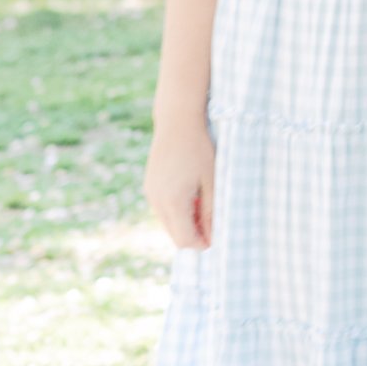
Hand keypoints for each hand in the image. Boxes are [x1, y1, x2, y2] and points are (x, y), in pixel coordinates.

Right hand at [144, 124, 214, 247]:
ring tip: (204, 203)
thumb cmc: (199, 149)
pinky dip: (177, 210)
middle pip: (175, 235)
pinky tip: (191, 194)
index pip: (185, 240)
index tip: (217, 238)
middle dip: (194, 235)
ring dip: (185, 222)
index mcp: (173, 201)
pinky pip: (163, 209)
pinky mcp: (149, 186)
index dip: (202, 244)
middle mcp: (157, 200)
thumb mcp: (211, 181)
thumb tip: (212, 237)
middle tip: (213, 222)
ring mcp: (150, 193)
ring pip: (168, 223)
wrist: (177, 121)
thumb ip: (210, 211)